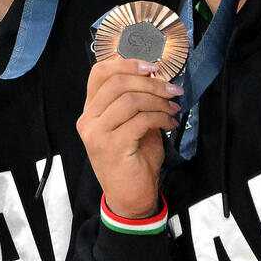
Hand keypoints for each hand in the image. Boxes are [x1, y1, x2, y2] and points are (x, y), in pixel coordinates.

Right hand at [76, 58, 181, 218]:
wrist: (130, 198)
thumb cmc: (134, 161)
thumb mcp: (134, 125)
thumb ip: (137, 102)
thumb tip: (157, 78)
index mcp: (90, 111)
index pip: (100, 73)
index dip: (127, 63)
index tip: (153, 66)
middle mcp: (87, 120)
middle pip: (117, 82)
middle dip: (151, 83)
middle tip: (173, 90)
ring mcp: (96, 133)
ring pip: (129, 100)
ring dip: (158, 101)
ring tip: (173, 110)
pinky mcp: (110, 146)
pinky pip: (139, 120)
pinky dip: (159, 118)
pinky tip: (170, 124)